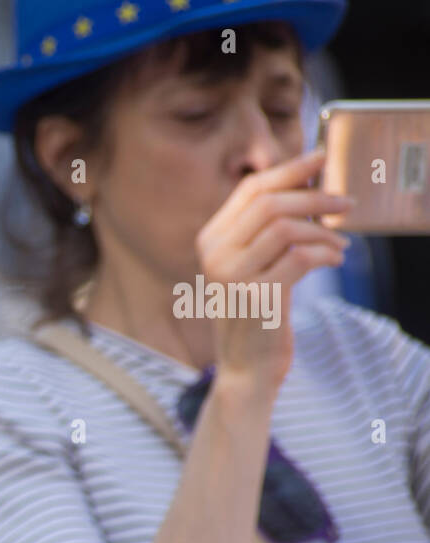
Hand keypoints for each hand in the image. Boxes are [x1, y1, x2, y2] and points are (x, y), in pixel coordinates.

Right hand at [195, 148, 353, 393]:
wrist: (245, 368)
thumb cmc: (254, 315)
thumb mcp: (248, 268)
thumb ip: (263, 232)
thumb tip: (308, 187)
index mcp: (210, 240)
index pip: (251, 189)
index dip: (289, 169)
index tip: (321, 159)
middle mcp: (216, 254)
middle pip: (271, 202)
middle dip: (316, 197)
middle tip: (346, 204)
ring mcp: (233, 275)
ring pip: (287, 227)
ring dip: (324, 230)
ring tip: (341, 244)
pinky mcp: (258, 295)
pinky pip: (301, 257)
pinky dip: (326, 254)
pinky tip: (334, 261)